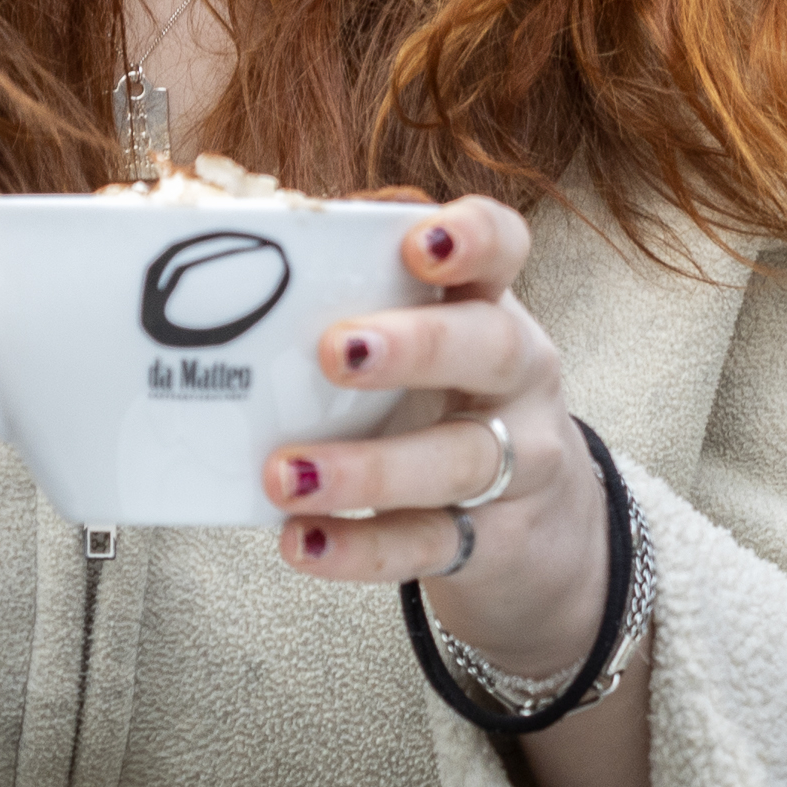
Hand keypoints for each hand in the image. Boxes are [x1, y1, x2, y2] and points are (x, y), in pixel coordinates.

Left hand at [266, 198, 607, 679]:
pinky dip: (361, 548)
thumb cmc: (449, 400)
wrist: (537, 516)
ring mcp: (517, 460)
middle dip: (417, 346)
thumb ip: (363, 292)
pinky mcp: (491, 537)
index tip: (421, 242)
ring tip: (289, 474)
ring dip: (370, 468)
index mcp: (491, 305)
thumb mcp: (430, 337)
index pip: (505, 249)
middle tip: (336, 351)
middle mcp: (518, 376)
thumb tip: (249, 242)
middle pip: (493, 348)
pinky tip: (305, 540)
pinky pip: (428, 544)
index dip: (474, 238)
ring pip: (462, 458)